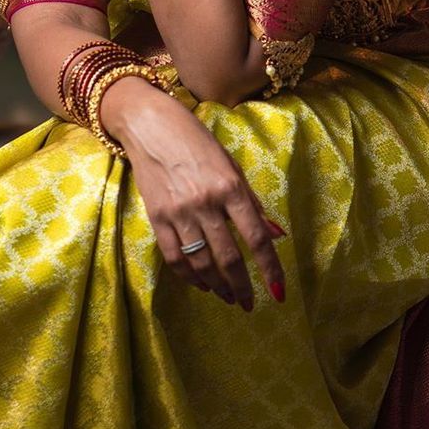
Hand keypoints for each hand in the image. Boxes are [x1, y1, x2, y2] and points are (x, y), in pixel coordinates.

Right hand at [102, 77, 287, 309]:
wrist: (151, 125)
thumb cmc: (196, 141)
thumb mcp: (231, 165)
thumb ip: (252, 202)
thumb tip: (276, 234)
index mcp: (230, 186)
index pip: (256, 237)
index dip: (269, 268)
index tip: (278, 291)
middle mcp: (206, 202)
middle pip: (229, 256)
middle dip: (242, 286)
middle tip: (249, 303)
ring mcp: (179, 211)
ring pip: (202, 262)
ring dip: (217, 285)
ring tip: (227, 296)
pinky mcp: (157, 217)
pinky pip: (174, 257)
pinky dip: (189, 275)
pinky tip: (201, 283)